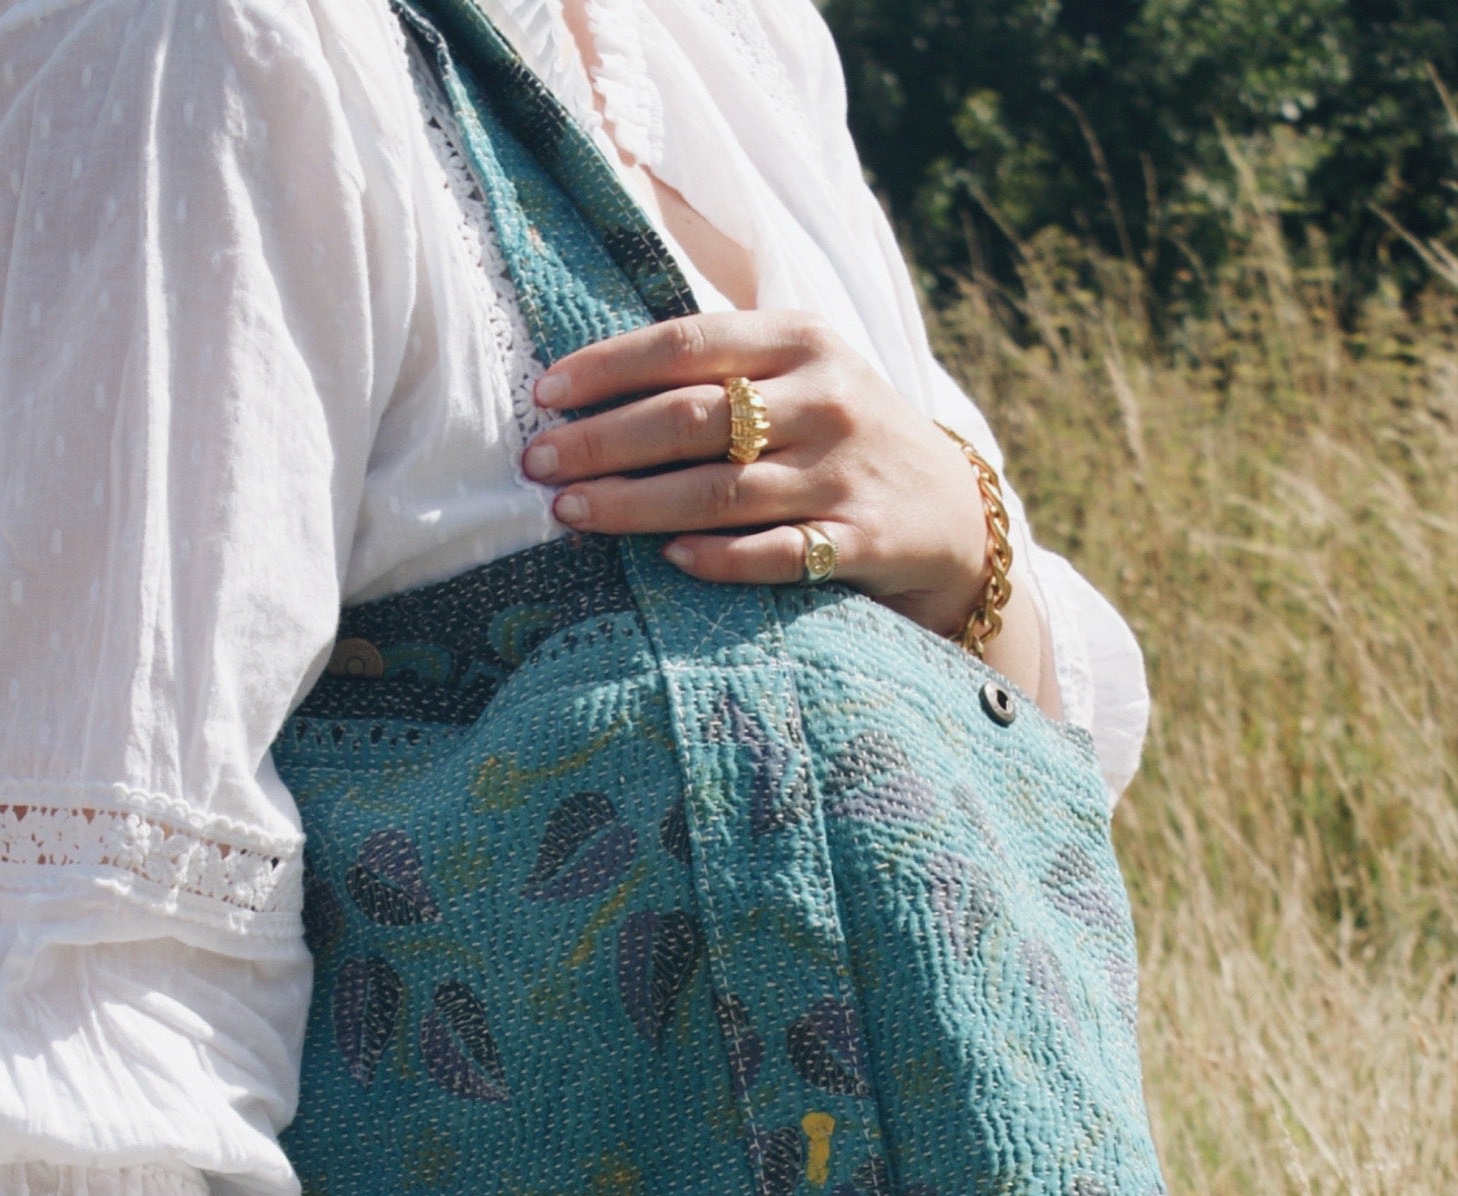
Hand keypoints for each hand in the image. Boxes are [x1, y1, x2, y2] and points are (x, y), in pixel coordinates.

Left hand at [526, 312, 1046, 691]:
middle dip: (604, 442)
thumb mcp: (801, 374)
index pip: (686, 344)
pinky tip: (668, 560)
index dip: (607, 369)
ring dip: (637, 504)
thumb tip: (594, 385)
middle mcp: (823, 400)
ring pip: (722, 489)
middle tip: (538, 464)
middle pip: (692, 418)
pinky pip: (778, 553)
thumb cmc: (842, 437)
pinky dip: (721, 557)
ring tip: (570, 514)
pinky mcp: (858, 540)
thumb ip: (720, 366)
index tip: (543, 395)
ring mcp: (841, 472)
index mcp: (799, 341)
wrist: (953, 511)